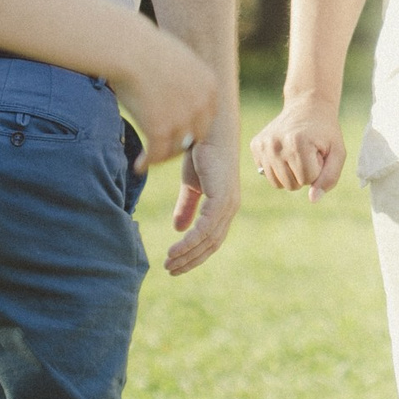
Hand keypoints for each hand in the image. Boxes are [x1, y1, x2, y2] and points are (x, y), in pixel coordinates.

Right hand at [114, 31, 217, 172]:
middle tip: (162, 147)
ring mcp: (183, 118)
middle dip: (179, 143)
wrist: (128, 49)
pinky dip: (147, 163)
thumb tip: (175, 92)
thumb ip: (183, 80)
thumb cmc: (144, 49)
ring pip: (175, 148)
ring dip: (161, 156)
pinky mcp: (161, 129)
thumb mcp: (176, 61)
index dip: (192, 126)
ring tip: (148, 159)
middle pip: (195, 135)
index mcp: (209, 84)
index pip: (206, 116)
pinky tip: (137, 166)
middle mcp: (201, 103)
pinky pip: (156, 154)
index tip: (178, 132)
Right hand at [164, 136, 240, 273]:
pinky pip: (205, 229)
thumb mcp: (191, 184)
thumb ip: (187, 206)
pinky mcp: (222, 199)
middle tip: (171, 270)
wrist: (206, 128)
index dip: (195, 254)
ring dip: (187, 254)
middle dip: (191, 260)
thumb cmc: (201, 150)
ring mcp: (228, 204)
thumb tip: (179, 229)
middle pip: (211, 244)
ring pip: (208, 240)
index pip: (212, 239)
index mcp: (224, 206)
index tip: (176, 264)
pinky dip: (190, 242)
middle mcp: (229, 208)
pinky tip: (175, 249)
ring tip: (169, 263)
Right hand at [252, 94, 345, 199]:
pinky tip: (285, 151)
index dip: (318, 169)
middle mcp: (276, 144)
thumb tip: (312, 199)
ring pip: (278, 183)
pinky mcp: (255, 145)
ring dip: (291, 174)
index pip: (308, 179)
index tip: (318, 152)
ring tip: (297, 153)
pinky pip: (267, 174)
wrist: (308, 106)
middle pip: (292, 184)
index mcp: (297, 143)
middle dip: (304, 173)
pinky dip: (278, 168)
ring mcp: (263, 144)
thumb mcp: (338, 153)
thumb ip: (329, 178)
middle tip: (308, 152)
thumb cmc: (325, 132)